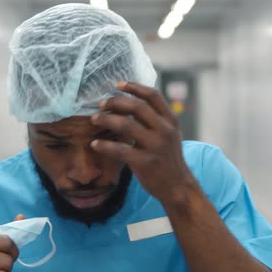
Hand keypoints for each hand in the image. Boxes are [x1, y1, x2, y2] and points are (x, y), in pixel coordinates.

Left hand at [90, 82, 197, 202]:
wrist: (177, 186)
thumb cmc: (168, 158)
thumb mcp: (170, 134)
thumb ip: (156, 118)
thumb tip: (130, 102)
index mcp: (171, 120)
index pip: (153, 96)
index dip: (134, 87)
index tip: (118, 85)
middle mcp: (165, 130)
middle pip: (137, 107)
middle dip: (116, 102)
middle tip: (101, 104)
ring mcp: (155, 146)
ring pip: (126, 125)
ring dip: (106, 119)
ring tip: (94, 119)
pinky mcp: (145, 162)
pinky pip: (120, 149)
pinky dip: (105, 145)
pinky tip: (95, 144)